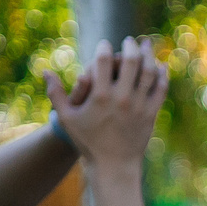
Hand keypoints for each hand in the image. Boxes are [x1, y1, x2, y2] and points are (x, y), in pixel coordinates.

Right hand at [44, 39, 168, 170]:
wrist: (113, 165)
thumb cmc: (87, 141)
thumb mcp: (67, 118)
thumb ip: (56, 93)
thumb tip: (45, 71)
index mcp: (100, 96)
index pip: (103, 61)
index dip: (104, 48)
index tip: (104, 44)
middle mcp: (122, 98)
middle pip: (130, 62)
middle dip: (130, 47)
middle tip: (129, 40)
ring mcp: (139, 106)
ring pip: (148, 73)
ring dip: (148, 56)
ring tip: (146, 45)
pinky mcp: (151, 114)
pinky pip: (160, 89)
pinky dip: (161, 75)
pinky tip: (160, 66)